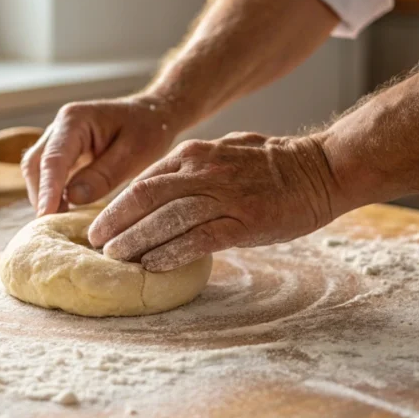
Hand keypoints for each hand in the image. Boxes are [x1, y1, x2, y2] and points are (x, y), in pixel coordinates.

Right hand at [21, 95, 181, 215]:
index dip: (48, 189)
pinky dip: (52, 193)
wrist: (154, 114)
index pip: (54, 159)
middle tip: (50, 228)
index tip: (45, 216)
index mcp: (75, 120)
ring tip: (56, 225)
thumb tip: (71, 198)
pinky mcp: (64, 153)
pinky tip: (64, 213)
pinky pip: (49, 174)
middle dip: (40, 196)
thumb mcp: (133, 153)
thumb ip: (103, 175)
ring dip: (44, 196)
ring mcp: (59, 139)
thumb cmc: (148, 128)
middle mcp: (59, 127)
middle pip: (35, 165)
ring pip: (37, 170)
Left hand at [87, 132, 340, 271]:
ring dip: (136, 239)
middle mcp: (204, 171)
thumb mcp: (226, 152)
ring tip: (115, 257)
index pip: (144, 180)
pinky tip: (153, 266)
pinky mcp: (245, 221)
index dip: (117, 204)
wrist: (323, 168)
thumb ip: (194, 167)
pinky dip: (172, 253)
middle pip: (146, 196)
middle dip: (115, 221)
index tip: (101, 224)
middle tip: (95, 243)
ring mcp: (225, 196)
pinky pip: (199, 238)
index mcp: (195, 154)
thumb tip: (163, 187)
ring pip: (167, 218)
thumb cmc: (275, 165)